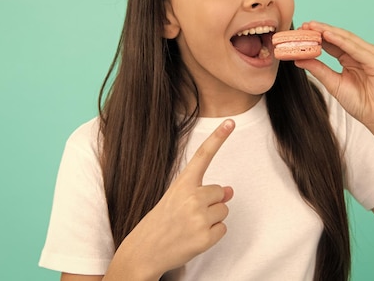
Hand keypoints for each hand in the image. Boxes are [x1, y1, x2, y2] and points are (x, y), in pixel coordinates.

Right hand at [109, 119, 234, 279]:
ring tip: (190, 227)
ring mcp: (198, 218)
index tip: (230, 122)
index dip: (218, 137)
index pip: (203, 155)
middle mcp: (191, 197)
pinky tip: (194, 238)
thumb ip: (203, 192)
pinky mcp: (204, 238)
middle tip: (189, 215)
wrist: (143, 252)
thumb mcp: (177, 200)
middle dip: (211, 202)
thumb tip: (230, 191)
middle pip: (220, 192)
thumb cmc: (160, 222)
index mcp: (182, 183)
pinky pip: (223, 229)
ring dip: (212, 219)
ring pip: (224, 210)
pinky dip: (212, 235)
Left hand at [296, 21, 373, 128]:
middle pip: (339, 38)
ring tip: (313, 27)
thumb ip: (318, 70)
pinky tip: (328, 36)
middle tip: (305, 25)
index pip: (332, 43)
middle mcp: (361, 53)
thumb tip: (298, 59)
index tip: (301, 31)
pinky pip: (357, 50)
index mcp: (350, 58)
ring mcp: (371, 56)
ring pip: (347, 40)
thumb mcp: (334, 84)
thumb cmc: (361, 103)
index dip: (317, 36)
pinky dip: (342, 42)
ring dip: (329, 32)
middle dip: (321, 30)